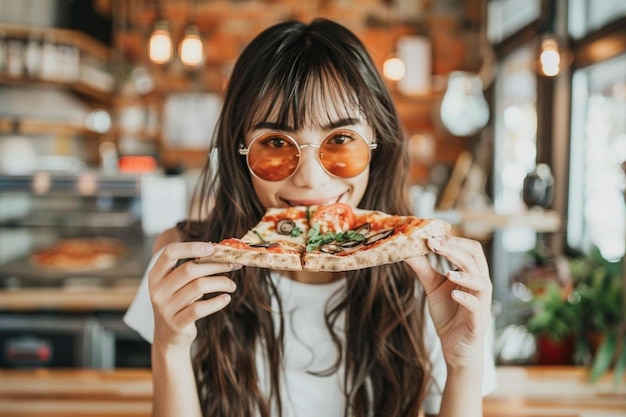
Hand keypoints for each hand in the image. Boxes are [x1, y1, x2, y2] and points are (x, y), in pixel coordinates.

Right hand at [148, 242, 239, 350]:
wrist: (169, 337)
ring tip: (232, 285)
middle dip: (216, 265)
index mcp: (156, 275)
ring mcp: (165, 308)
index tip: (212, 247)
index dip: (191, 247)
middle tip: (233, 265)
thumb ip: (192, 269)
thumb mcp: (178, 285)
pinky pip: (199, 308)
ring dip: (221, 282)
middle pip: (189, 269)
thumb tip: (221, 252)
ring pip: (198, 286)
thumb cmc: (179, 303)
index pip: (170, 252)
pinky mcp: (176, 323)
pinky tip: (226, 298)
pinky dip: (216, 302)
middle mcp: (157, 290)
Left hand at [405, 235, 491, 367]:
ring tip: (448, 271)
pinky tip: (453, 293)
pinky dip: (465, 298)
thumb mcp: (432, 287)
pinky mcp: (478, 320)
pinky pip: (476, 306)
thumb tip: (406, 250)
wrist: (455, 347)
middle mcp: (480, 284)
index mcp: (471, 273)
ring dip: (465, 273)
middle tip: (435, 244)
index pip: (469, 249)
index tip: (432, 235)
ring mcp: (481, 302)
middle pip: (476, 259)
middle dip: (456, 249)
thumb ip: (423, 268)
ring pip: (481, 281)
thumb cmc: (448, 314)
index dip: (453, 240)